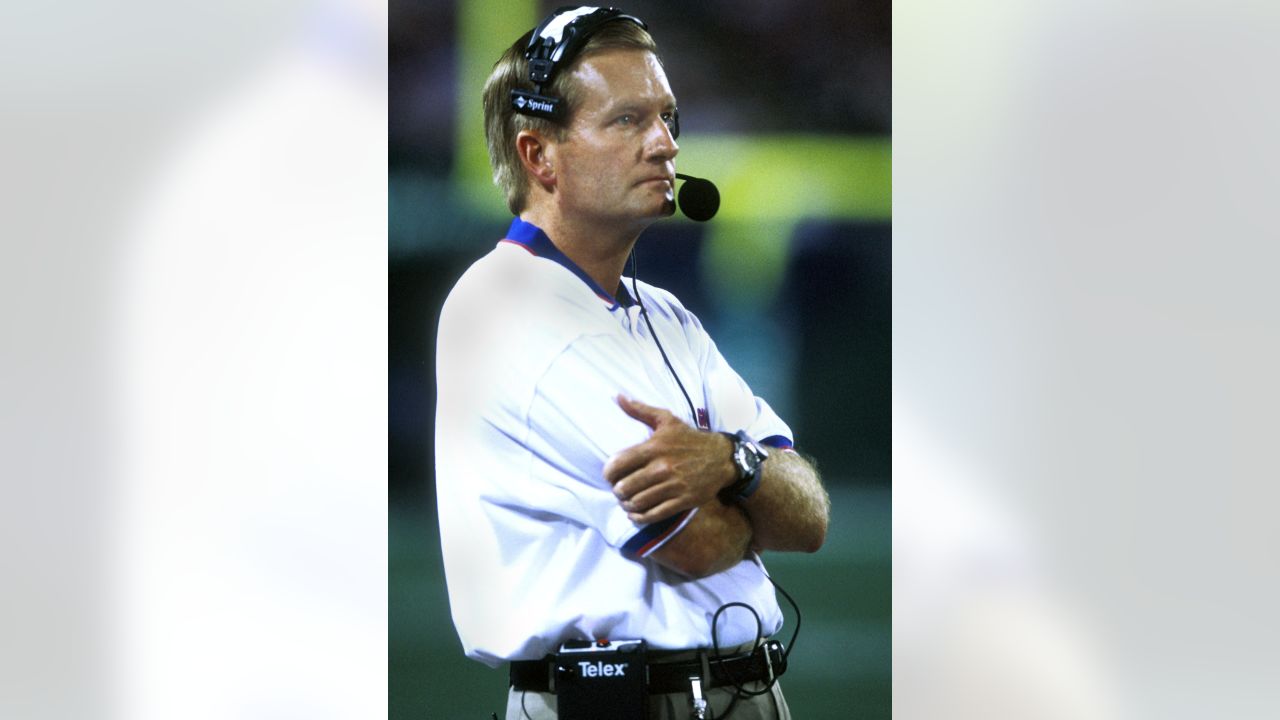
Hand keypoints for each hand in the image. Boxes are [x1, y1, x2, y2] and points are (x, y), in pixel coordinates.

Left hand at [603, 395, 736, 523]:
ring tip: (627, 502)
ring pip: (637, 503)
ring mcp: (673, 486)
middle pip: (625, 488)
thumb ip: (639, 410)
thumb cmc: (689, 439)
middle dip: (618, 492)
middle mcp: (662, 468)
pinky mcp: (683, 501)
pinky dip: (640, 518)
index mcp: (654, 448)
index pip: (617, 465)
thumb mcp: (666, 420)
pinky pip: (654, 515)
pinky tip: (636, 514)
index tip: (611, 476)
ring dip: (627, 505)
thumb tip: (617, 396)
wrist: (722, 458)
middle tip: (619, 491)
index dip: (608, 474)